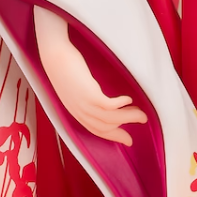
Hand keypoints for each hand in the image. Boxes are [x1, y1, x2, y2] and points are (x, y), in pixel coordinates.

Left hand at [34, 7, 148, 145]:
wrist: (54, 55)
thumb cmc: (64, 68)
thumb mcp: (74, 88)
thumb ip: (86, 97)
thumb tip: (103, 101)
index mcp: (76, 112)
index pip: (97, 130)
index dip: (114, 136)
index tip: (128, 140)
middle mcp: (79, 111)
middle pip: (107, 127)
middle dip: (126, 127)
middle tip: (142, 120)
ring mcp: (83, 104)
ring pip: (111, 118)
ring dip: (129, 116)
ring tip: (141, 113)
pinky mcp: (88, 93)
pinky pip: (108, 105)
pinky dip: (121, 105)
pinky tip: (129, 99)